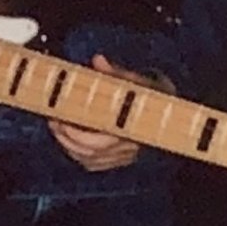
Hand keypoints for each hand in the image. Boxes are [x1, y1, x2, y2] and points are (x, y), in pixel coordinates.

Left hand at [50, 53, 150, 171]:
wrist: (172, 112)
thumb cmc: (157, 95)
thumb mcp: (138, 81)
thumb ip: (117, 73)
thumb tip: (98, 61)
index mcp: (134, 129)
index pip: (101, 141)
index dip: (76, 134)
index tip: (61, 119)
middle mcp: (130, 147)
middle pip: (91, 152)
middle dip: (67, 138)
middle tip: (54, 121)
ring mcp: (125, 156)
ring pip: (90, 160)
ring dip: (69, 146)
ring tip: (57, 128)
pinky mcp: (121, 160)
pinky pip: (94, 164)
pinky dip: (78, 155)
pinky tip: (69, 142)